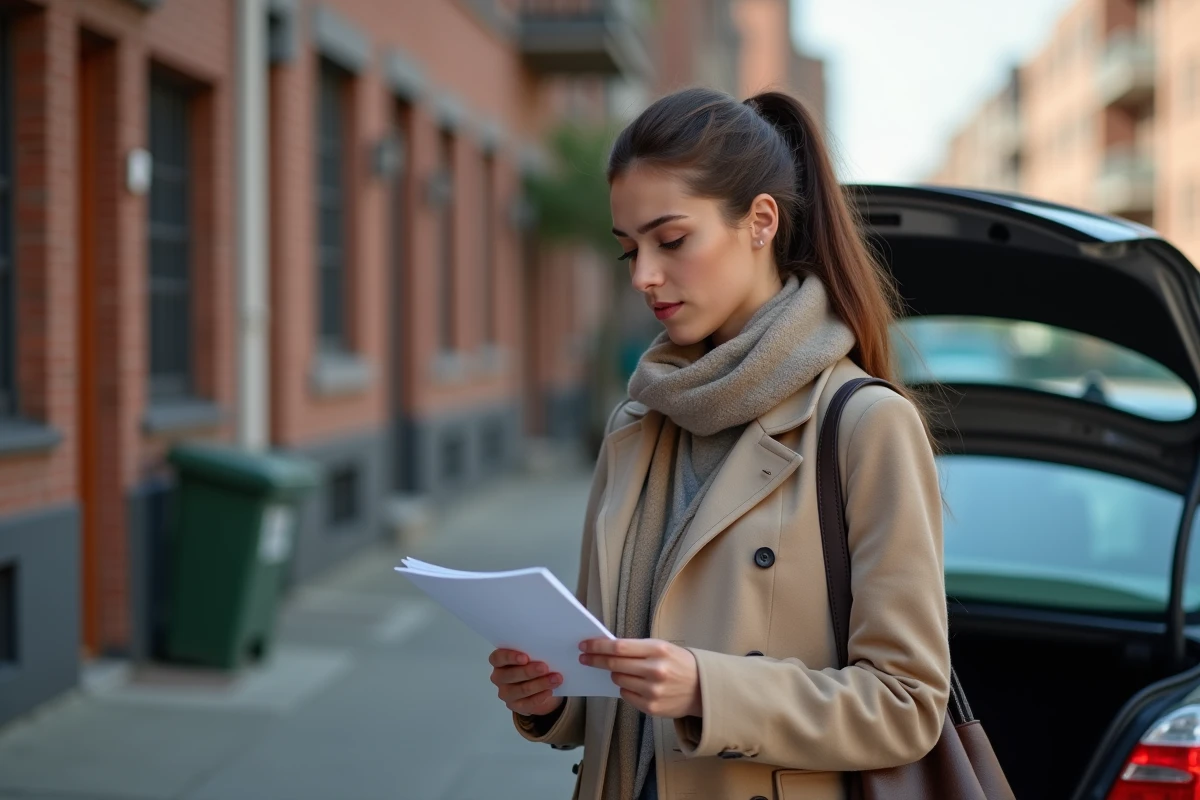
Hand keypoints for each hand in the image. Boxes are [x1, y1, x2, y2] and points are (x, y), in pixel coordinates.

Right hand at [489, 649, 564, 717]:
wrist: (539, 686)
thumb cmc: (534, 664)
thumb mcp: (534, 655)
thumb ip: (538, 650)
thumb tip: (556, 647)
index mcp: (499, 661)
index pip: (498, 658)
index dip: (510, 657)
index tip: (525, 657)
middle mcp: (499, 677)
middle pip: (510, 675)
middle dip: (529, 671)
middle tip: (545, 668)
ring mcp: (505, 693)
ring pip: (521, 689)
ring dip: (540, 684)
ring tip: (555, 679)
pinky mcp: (515, 705)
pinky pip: (527, 703)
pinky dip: (540, 697)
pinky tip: (549, 691)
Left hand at [579, 638, 701, 718]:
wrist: (703, 689)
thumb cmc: (680, 664)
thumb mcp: (663, 648)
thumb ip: (638, 648)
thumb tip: (607, 648)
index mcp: (658, 650)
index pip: (619, 647)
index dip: (598, 646)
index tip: (584, 645)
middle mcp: (655, 670)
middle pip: (614, 664)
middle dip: (596, 660)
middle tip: (584, 657)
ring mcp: (653, 690)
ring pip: (618, 680)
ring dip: (615, 675)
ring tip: (624, 671)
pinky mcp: (651, 707)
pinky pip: (626, 695)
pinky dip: (625, 689)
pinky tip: (636, 685)